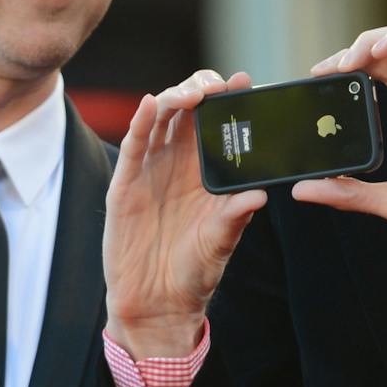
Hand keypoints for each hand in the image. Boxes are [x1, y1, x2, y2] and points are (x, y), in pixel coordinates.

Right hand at [103, 70, 267, 358]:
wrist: (159, 304)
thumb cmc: (195, 271)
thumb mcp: (221, 242)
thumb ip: (235, 216)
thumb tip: (260, 194)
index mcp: (207, 171)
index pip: (218, 124)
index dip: (229, 100)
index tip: (246, 83)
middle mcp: (179, 163)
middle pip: (187, 110)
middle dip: (202, 89)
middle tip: (218, 87)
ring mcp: (150, 170)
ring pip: (160, 119)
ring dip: (174, 98)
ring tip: (192, 94)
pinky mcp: (125, 184)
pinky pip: (133, 146)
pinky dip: (139, 122)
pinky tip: (149, 103)